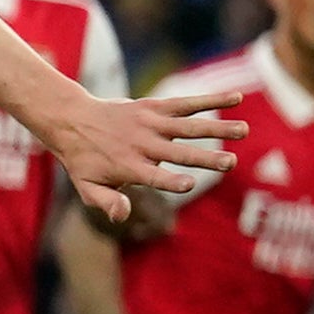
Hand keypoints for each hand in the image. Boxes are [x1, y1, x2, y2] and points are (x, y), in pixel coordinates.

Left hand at [40, 86, 243, 226]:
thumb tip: (123, 215)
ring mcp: (149, 123)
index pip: (153, 177)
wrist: (70, 120)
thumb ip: (105, 202)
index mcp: (128, 167)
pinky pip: (185, 103)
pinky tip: (235, 98)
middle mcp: (142, 145)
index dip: (169, 180)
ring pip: (187, 126)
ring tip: (244, 130)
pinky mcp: (154, 107)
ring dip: (217, 128)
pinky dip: (209, 100)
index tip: (188, 184)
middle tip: (230, 163)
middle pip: (178, 153)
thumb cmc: (84, 160)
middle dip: (204, 158)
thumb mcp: (86, 186)